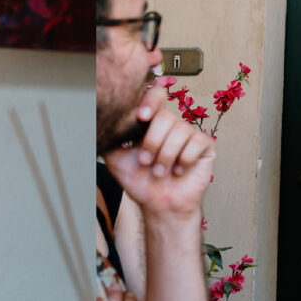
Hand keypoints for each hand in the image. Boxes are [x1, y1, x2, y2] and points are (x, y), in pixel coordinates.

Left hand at [102, 88, 214, 217]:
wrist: (158, 205)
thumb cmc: (139, 182)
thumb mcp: (116, 159)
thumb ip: (109, 139)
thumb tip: (95, 120)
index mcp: (151, 122)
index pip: (155, 95)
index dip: (150, 101)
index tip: (141, 117)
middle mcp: (172, 124)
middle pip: (165, 117)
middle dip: (153, 142)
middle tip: (145, 162)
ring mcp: (190, 133)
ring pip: (180, 130)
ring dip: (166, 155)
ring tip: (159, 172)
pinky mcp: (205, 146)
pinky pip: (197, 142)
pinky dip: (184, 159)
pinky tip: (178, 171)